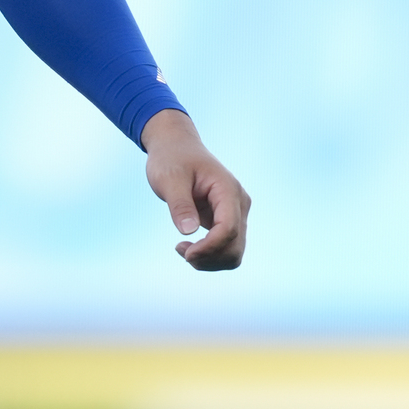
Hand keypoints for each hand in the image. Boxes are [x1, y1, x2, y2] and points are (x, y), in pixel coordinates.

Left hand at [141, 108, 249, 270]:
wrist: (176, 147)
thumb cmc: (171, 158)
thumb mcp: (169, 178)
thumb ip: (180, 204)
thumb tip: (188, 230)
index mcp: (228, 190)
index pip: (228, 229)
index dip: (209, 247)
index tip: (185, 252)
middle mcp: (238, 203)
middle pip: (235, 247)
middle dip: (209, 258)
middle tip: (180, 251)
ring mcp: (235, 213)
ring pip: (234, 253)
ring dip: (210, 261)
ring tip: (183, 250)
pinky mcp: (227, 221)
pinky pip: (226, 248)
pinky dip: (210, 256)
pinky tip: (188, 248)